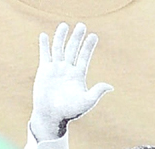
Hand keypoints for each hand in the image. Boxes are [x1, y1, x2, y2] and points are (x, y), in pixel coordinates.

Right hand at [29, 23, 112, 141]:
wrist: (51, 117)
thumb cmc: (69, 112)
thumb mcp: (86, 102)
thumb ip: (96, 92)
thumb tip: (110, 86)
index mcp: (78, 75)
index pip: (84, 56)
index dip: (88, 46)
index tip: (93, 36)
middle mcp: (67, 69)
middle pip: (73, 49)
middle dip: (77, 37)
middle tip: (81, 26)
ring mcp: (55, 69)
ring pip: (59, 49)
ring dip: (61, 37)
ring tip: (64, 25)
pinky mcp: (44, 71)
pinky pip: (45, 55)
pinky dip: (44, 45)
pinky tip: (44, 36)